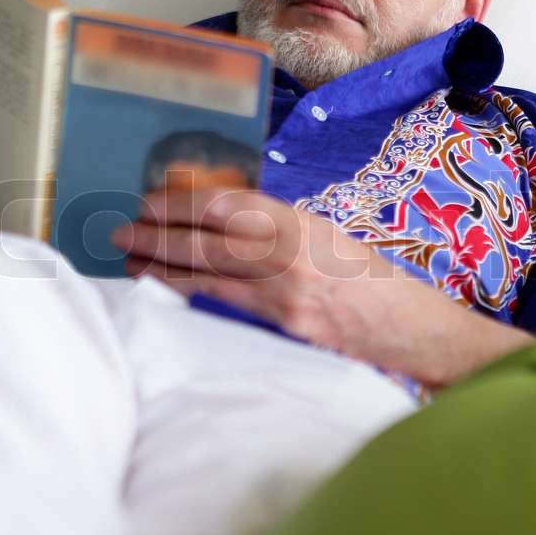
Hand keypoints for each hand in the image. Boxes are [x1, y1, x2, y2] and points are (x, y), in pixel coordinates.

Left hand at [111, 186, 532, 387]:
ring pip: (206, 280)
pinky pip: (224, 311)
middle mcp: (290, 260)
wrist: (414, 330)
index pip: (227, 205)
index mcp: (302, 225)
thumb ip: (282, 229)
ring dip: (161, 268)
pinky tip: (165, 295)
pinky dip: (189, 300)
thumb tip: (227, 221)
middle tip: (121, 229)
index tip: (150, 201)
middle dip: (157, 235)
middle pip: (206, 242)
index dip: (181, 202)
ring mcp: (283, 301)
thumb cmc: (376, 281)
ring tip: (130, 259)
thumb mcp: (331, 237)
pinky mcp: (282, 333)